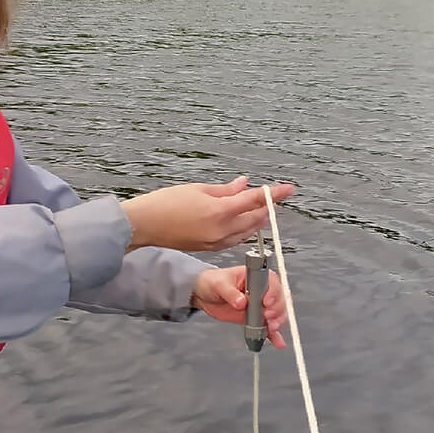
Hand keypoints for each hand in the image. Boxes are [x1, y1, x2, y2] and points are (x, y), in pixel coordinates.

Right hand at [122, 175, 293, 253]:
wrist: (145, 225)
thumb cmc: (166, 203)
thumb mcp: (198, 189)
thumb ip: (225, 190)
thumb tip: (244, 185)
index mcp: (220, 211)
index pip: (254, 200)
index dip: (274, 194)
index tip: (288, 189)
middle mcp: (222, 229)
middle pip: (255, 219)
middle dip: (267, 208)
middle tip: (275, 198)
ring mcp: (216, 241)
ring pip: (247, 232)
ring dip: (257, 221)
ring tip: (263, 210)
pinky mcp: (209, 248)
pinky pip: (234, 239)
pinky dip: (243, 230)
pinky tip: (244, 224)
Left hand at [191, 266, 287, 348]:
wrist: (206, 294)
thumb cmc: (214, 282)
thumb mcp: (219, 284)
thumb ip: (230, 293)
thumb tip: (241, 302)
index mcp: (256, 277)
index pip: (271, 282)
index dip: (272, 292)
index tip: (266, 302)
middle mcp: (262, 290)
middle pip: (278, 299)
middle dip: (276, 310)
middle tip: (267, 317)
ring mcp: (260, 305)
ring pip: (277, 314)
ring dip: (277, 322)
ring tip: (271, 328)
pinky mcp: (256, 318)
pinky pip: (267, 327)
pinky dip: (273, 336)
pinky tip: (277, 342)